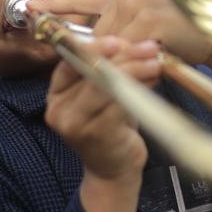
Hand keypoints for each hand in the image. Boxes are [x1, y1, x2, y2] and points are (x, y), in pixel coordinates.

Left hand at [29, 0, 211, 68]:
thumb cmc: (176, 37)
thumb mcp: (140, 30)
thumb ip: (115, 33)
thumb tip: (88, 48)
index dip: (56, 5)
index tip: (31, 10)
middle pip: (92, 30)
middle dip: (84, 51)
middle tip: (71, 66)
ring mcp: (139, 6)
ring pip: (107, 43)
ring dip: (104, 63)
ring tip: (98, 78)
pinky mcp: (152, 23)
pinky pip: (126, 50)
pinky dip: (121, 65)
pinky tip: (118, 77)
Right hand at [44, 35, 160, 180]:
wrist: (113, 171)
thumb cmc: (110, 128)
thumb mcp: (103, 96)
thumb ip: (108, 71)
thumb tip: (129, 43)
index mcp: (56, 94)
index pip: (69, 61)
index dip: (94, 47)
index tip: (119, 39)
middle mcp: (59, 110)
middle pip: (90, 71)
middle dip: (123, 56)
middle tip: (149, 47)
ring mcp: (75, 124)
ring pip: (106, 85)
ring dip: (135, 70)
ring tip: (155, 63)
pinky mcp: (96, 134)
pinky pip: (119, 103)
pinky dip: (138, 89)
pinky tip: (153, 82)